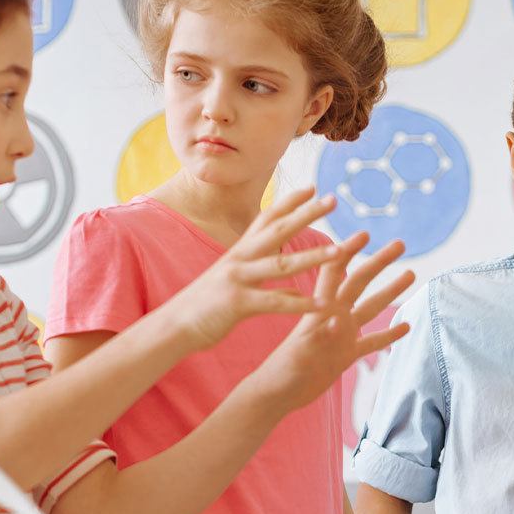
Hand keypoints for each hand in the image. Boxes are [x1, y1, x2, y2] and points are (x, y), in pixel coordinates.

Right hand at [166, 188, 346, 348]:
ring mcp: (238, 279)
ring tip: (340, 251)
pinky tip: (323, 305)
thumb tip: (295, 289)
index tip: (313, 187)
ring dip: (313, 257)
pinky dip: (300, 304)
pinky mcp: (237, 303)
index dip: (290, 202)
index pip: (267, 218)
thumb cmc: (207, 306)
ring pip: (281, 265)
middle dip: (307, 214)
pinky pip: (274, 303)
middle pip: (278, 231)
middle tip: (333, 199)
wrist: (174, 326)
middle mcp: (239, 259)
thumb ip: (266, 283)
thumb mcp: (238, 287)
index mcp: (240, 252)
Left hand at [248, 234, 413, 409]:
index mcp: (319, 311)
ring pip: (371, 308)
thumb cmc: (280, 374)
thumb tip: (338, 321)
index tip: (365, 233)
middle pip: (360, 282)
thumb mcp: (300, 355)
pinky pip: (372, 342)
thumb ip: (319, 338)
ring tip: (410, 274)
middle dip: (380, 262)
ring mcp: (342, 336)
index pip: (335, 272)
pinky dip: (389, 334)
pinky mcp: (346, 355)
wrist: (276, 394)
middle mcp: (334, 317)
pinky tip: (406, 326)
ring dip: (390, 291)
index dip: (348, 251)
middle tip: (400, 244)